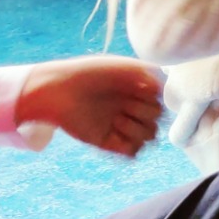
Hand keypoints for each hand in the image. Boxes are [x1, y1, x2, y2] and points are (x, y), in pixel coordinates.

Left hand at [16, 56, 162, 157]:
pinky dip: (130, 146)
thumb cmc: (88, 73)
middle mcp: (128, 109)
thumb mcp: (121, 67)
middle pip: (157, 122)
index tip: (139, 91)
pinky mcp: (106, 141)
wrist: (57, 90)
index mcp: (134, 92)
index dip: (153, 100)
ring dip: (138, 130)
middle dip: (145, 114)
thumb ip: (145, 74)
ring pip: (148, 138)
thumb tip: (161, 90)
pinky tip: (114, 132)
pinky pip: (132, 152)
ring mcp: (118, 126)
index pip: (160, 103)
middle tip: (125, 105)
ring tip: (117, 121)